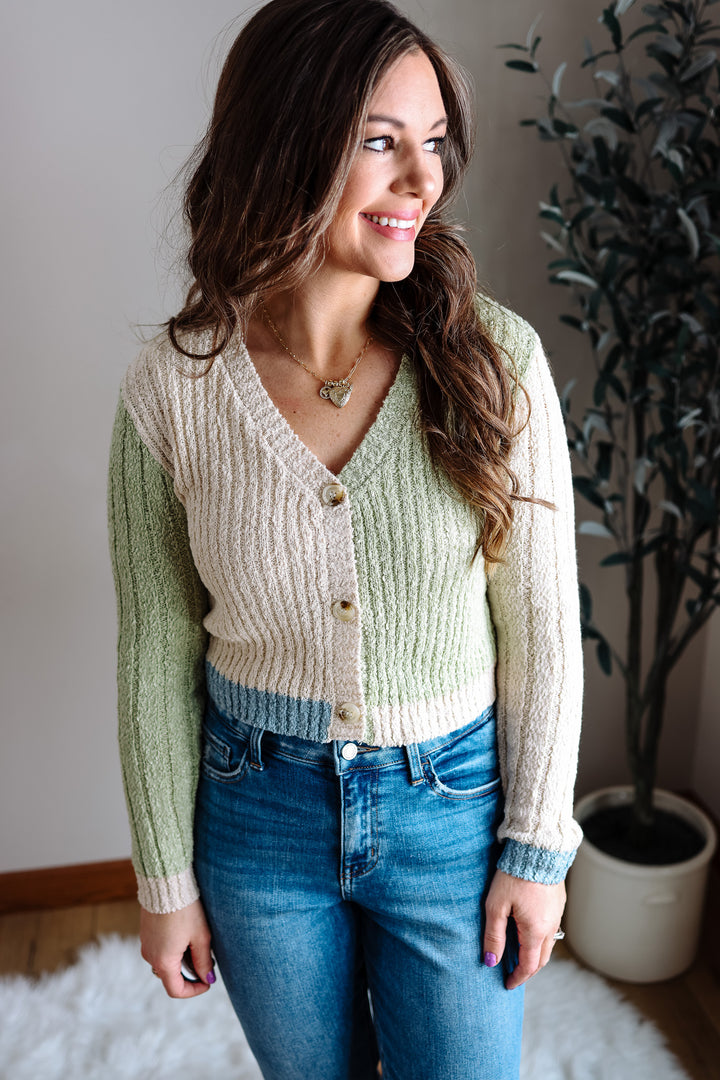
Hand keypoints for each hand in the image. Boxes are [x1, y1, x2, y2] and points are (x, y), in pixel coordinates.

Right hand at [140, 897, 214, 997]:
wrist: (166, 883)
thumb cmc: (185, 909)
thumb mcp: (200, 937)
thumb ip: (203, 961)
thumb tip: (208, 979)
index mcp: (164, 962)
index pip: (176, 990)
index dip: (194, 991)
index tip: (207, 982)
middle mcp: (150, 956)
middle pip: (170, 976)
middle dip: (189, 974)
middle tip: (206, 960)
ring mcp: (145, 944)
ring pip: (164, 962)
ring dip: (180, 961)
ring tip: (196, 944)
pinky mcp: (145, 933)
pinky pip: (158, 949)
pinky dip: (172, 950)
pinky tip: (184, 934)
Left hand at [483, 869, 565, 989]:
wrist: (537, 850)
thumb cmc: (513, 876)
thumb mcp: (496, 906)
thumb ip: (494, 935)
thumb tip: (490, 962)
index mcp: (536, 931)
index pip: (528, 965)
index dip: (518, 978)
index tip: (507, 984)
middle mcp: (551, 926)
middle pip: (541, 959)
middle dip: (527, 970)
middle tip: (513, 974)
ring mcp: (557, 914)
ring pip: (548, 944)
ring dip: (535, 954)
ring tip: (519, 955)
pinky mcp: (558, 902)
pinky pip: (552, 928)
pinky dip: (541, 938)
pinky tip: (529, 932)